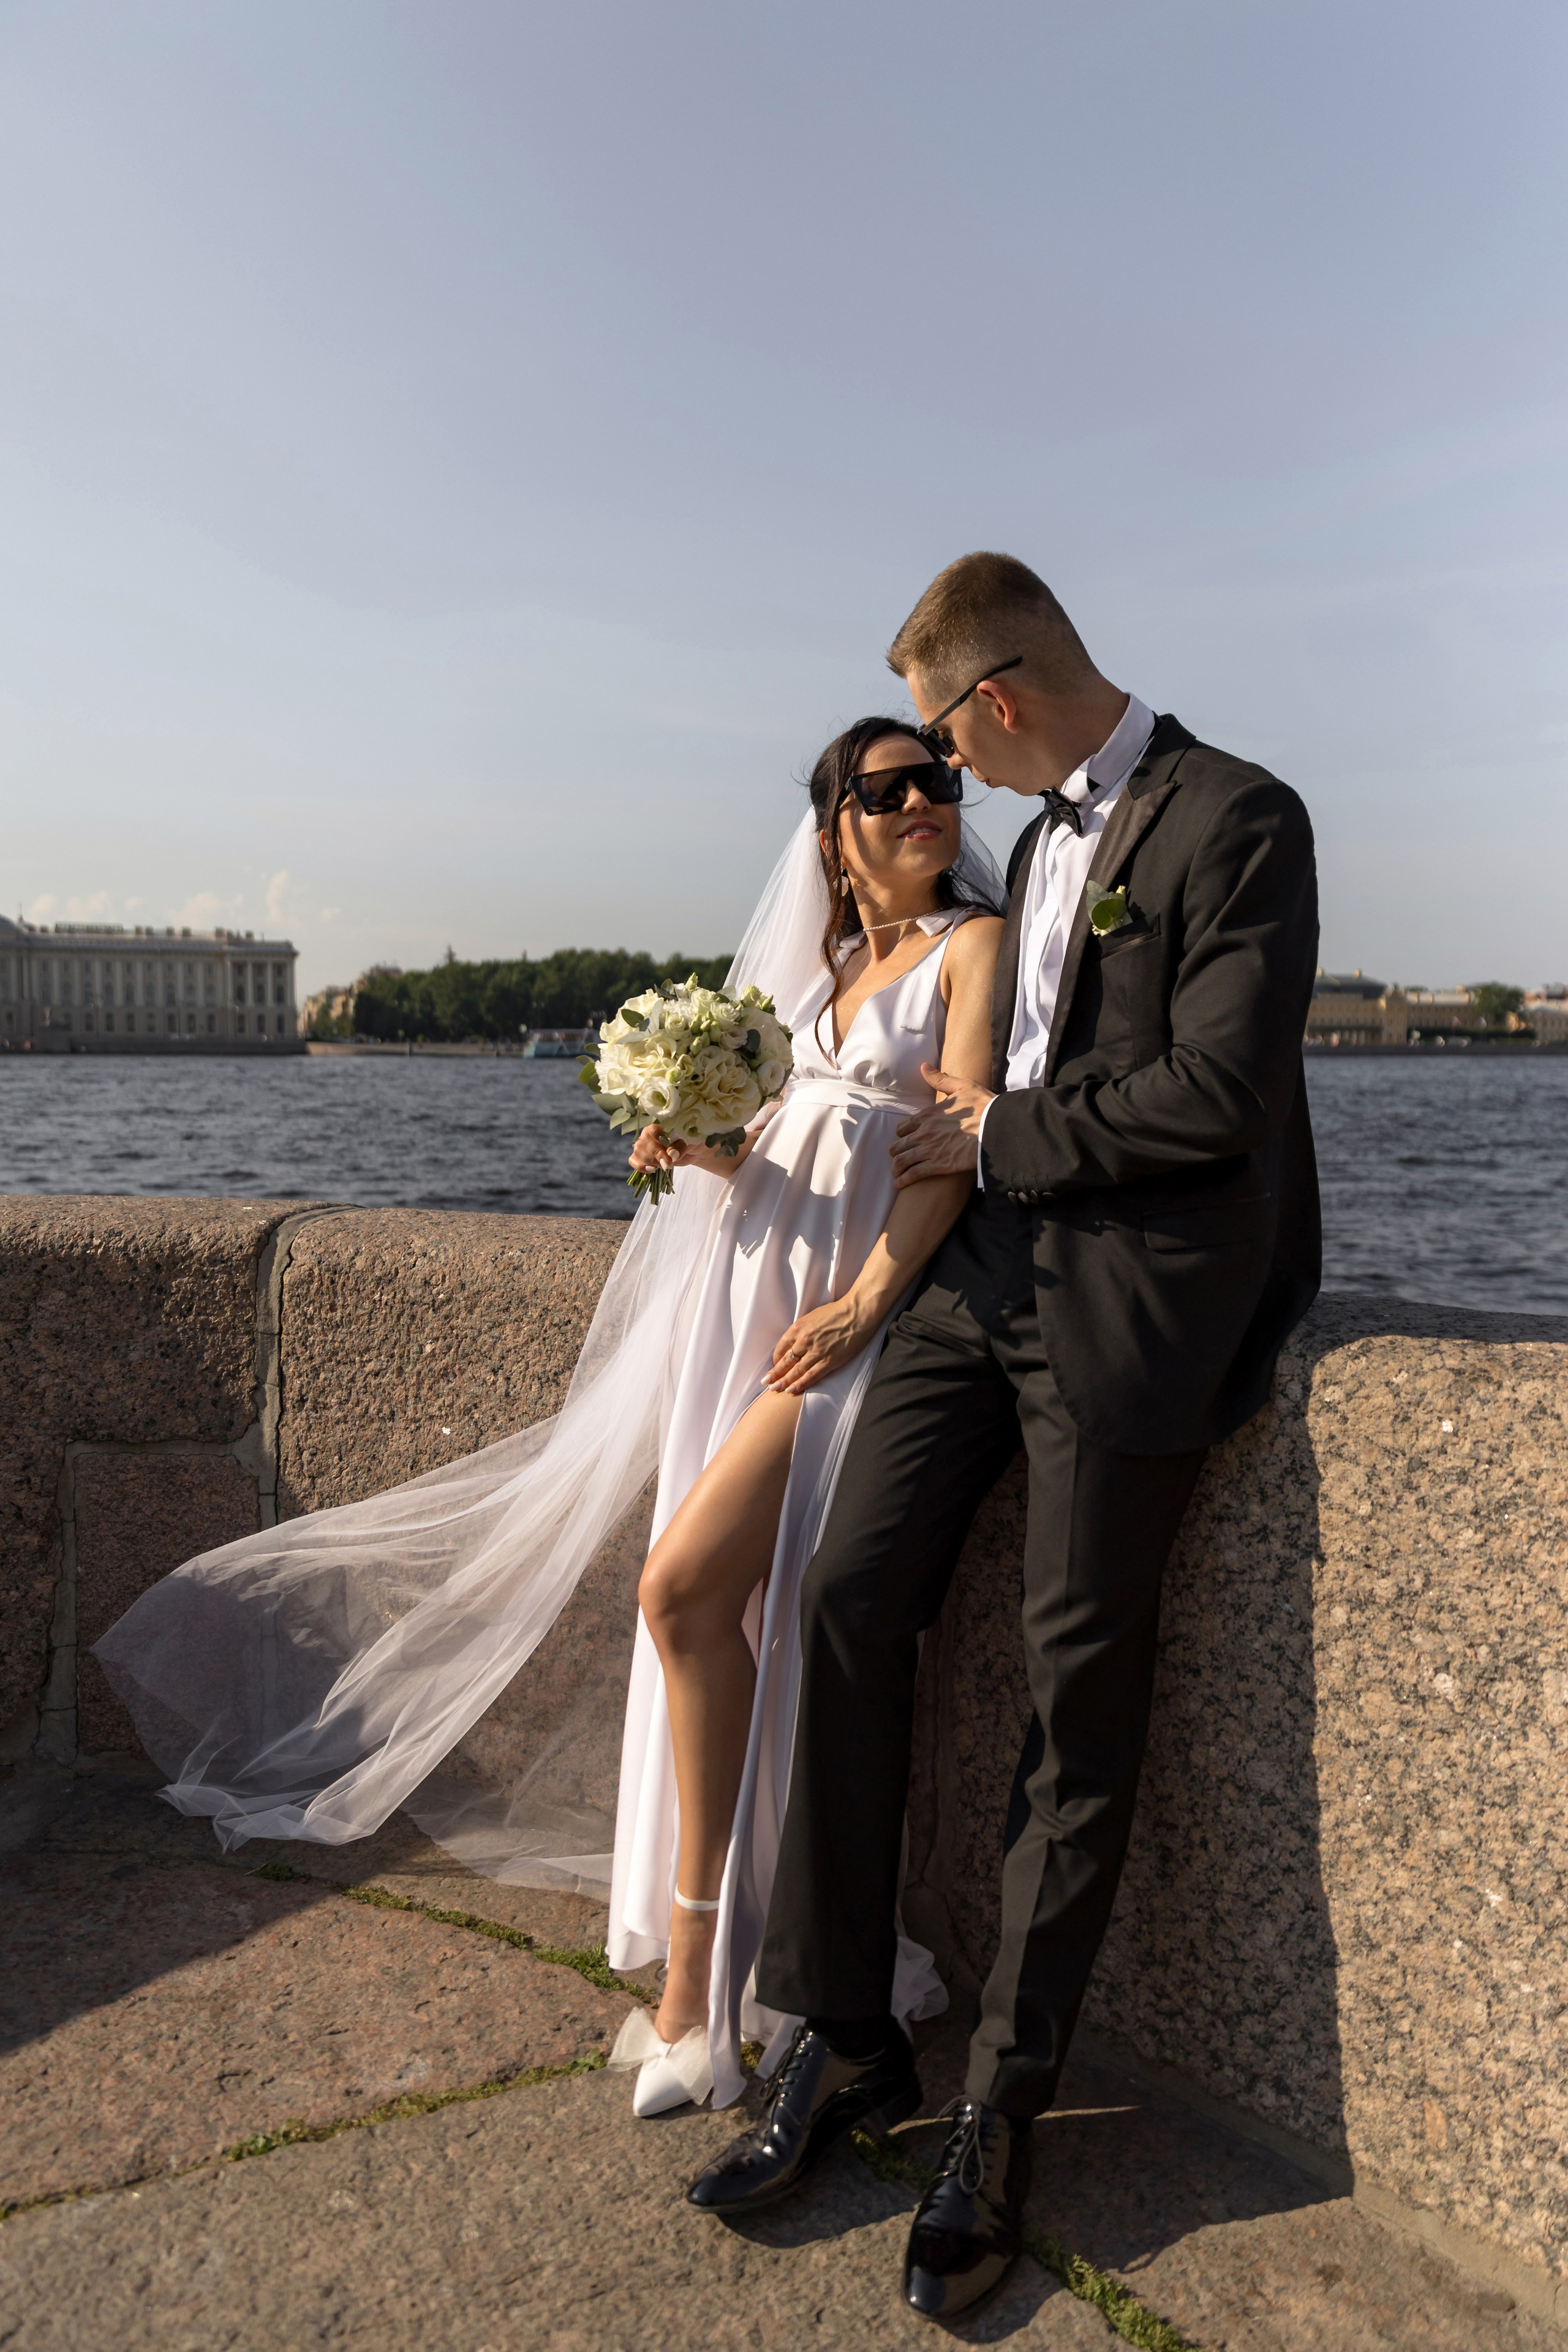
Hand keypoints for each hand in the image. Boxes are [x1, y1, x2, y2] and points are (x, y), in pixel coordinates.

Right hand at [628, 1124, 752, 1180]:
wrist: (698, 1150)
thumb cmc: (697, 1140)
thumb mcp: (693, 1141)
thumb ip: (681, 1147)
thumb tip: (671, 1155)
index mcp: (661, 1125)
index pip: (650, 1133)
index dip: (656, 1147)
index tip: (668, 1160)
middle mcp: (651, 1133)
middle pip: (641, 1144)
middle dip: (654, 1157)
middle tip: (668, 1165)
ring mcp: (647, 1145)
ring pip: (637, 1152)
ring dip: (647, 1162)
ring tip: (662, 1167)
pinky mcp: (647, 1156)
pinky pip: (634, 1160)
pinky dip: (640, 1166)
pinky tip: (651, 1170)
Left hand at [762, 1295, 874, 1394]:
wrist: (858, 1313)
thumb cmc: (837, 1312)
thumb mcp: (812, 1316)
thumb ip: (802, 1330)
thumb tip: (795, 1342)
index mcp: (798, 1328)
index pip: (781, 1348)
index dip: (776, 1359)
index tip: (774, 1366)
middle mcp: (804, 1341)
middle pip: (785, 1361)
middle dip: (774, 1374)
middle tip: (766, 1383)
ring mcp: (817, 1352)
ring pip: (796, 1371)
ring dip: (784, 1382)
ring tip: (775, 1389)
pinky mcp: (830, 1360)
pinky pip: (811, 1375)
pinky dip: (801, 1384)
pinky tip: (793, 1390)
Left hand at [889, 1064, 995, 1188]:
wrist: (999, 1128)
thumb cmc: (984, 1107)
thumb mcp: (963, 1086)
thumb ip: (940, 1080)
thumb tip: (923, 1066)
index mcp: (928, 1114)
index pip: (903, 1127)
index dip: (901, 1135)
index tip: (904, 1140)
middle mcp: (924, 1132)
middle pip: (898, 1145)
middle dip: (896, 1152)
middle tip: (898, 1158)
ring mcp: (930, 1149)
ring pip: (902, 1161)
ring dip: (897, 1168)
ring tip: (897, 1173)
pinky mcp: (939, 1165)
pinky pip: (913, 1174)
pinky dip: (903, 1180)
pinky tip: (899, 1185)